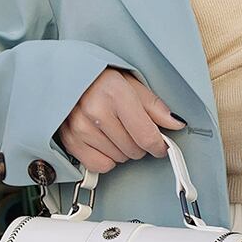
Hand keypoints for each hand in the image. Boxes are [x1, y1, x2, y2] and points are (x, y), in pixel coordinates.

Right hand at [57, 68, 186, 173]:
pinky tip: (104, 143)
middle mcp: (96, 112)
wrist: (65, 76)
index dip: (159, 145)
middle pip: (134, 150)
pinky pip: (100, 165)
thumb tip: (176, 124)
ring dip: (122, 150)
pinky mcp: (70, 141)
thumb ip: (154, 106)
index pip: (146, 136)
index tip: (161, 146)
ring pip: (119, 159)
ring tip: (114, 131)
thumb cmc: (100, 79)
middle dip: (139, 144)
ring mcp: (80, 128)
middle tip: (132, 130)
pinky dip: (106, 159)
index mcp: (115, 94)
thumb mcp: (131, 84)